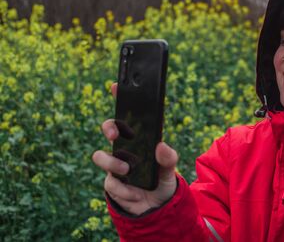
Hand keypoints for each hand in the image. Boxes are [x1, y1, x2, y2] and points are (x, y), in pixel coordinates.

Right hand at [92, 83, 177, 214]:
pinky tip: (134, 193)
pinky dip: (124, 189)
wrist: (157, 208)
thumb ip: (168, 158)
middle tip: (114, 134)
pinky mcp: (112, 183)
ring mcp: (116, 165)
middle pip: (110, 130)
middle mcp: (126, 149)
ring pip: (101, 156)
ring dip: (112, 163)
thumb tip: (160, 146)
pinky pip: (110, 183)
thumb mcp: (170, 169)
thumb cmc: (162, 182)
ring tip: (127, 171)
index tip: (116, 86)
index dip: (122, 100)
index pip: (131, 117)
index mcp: (141, 140)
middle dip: (109, 127)